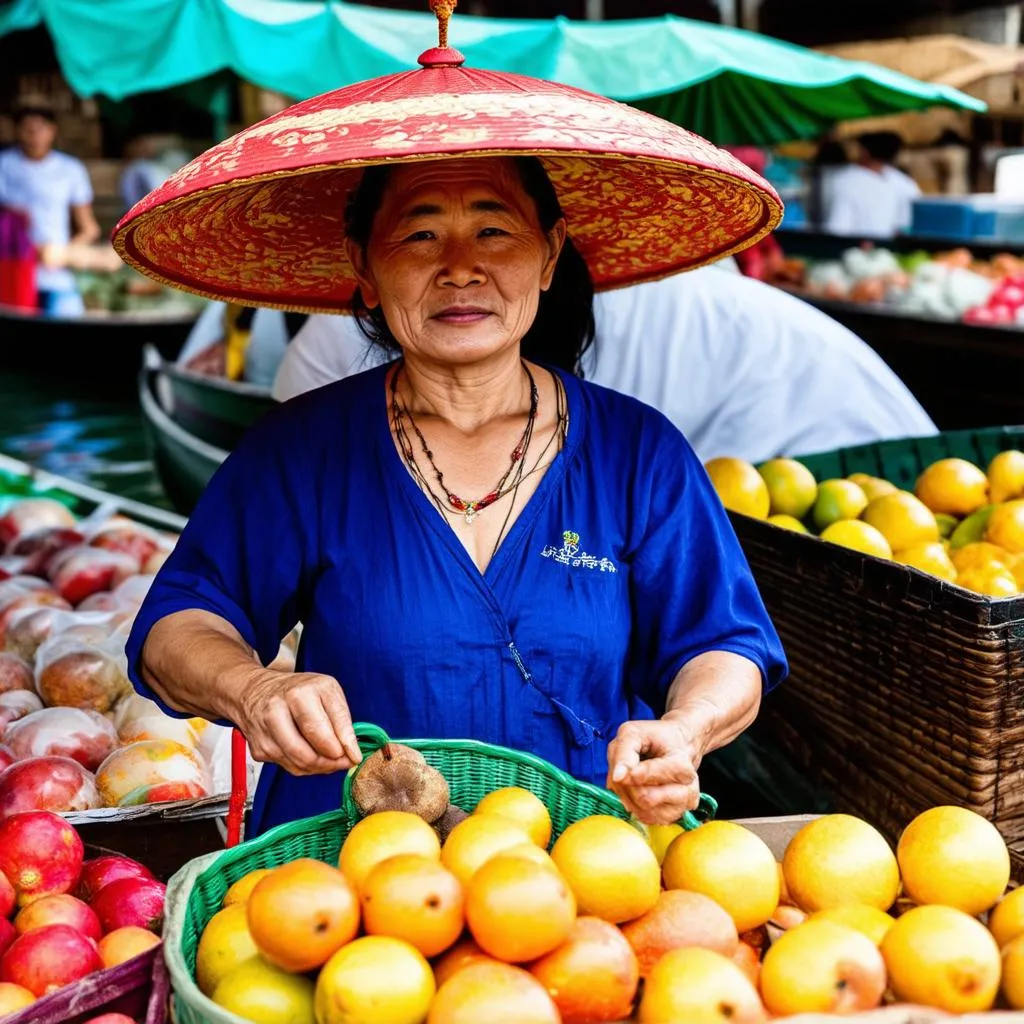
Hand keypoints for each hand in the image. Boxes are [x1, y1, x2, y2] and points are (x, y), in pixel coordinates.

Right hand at [228, 669, 361, 776]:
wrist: (256, 690)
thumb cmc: (297, 690)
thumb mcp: (326, 691)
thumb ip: (341, 719)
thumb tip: (352, 751)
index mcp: (298, 693)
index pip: (321, 727)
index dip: (342, 746)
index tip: (355, 756)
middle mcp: (277, 710)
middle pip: (306, 751)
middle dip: (330, 762)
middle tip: (343, 761)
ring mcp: (264, 731)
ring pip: (297, 763)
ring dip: (319, 767)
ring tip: (331, 760)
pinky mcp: (258, 748)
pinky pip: (288, 766)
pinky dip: (305, 767)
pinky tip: (312, 755)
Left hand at [605, 716, 702, 825]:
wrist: (679, 746)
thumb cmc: (656, 738)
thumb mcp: (635, 733)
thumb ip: (625, 752)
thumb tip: (618, 777)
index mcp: (681, 765)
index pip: (652, 777)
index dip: (631, 775)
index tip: (618, 774)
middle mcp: (688, 789)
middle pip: (644, 798)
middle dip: (626, 785)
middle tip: (626, 770)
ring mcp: (683, 806)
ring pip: (643, 812)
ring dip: (628, 796)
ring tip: (633, 779)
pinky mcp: (675, 817)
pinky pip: (645, 818)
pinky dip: (635, 805)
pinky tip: (639, 789)